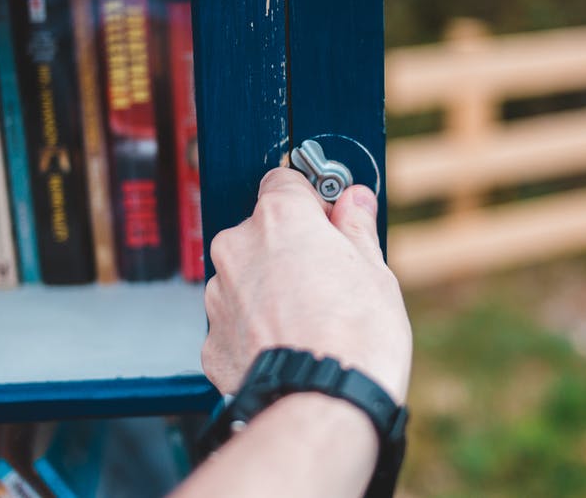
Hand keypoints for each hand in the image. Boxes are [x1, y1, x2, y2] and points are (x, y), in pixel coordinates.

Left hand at [201, 167, 411, 403]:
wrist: (323, 403)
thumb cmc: (357, 336)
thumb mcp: (374, 271)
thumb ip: (356, 228)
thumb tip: (355, 201)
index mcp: (279, 218)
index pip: (284, 181)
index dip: (310, 202)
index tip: (329, 221)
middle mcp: (238, 248)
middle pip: (261, 233)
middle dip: (288, 250)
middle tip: (326, 281)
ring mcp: (218, 296)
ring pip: (244, 279)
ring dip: (268, 291)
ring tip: (308, 324)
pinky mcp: (211, 341)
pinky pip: (234, 324)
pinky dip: (254, 332)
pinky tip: (286, 349)